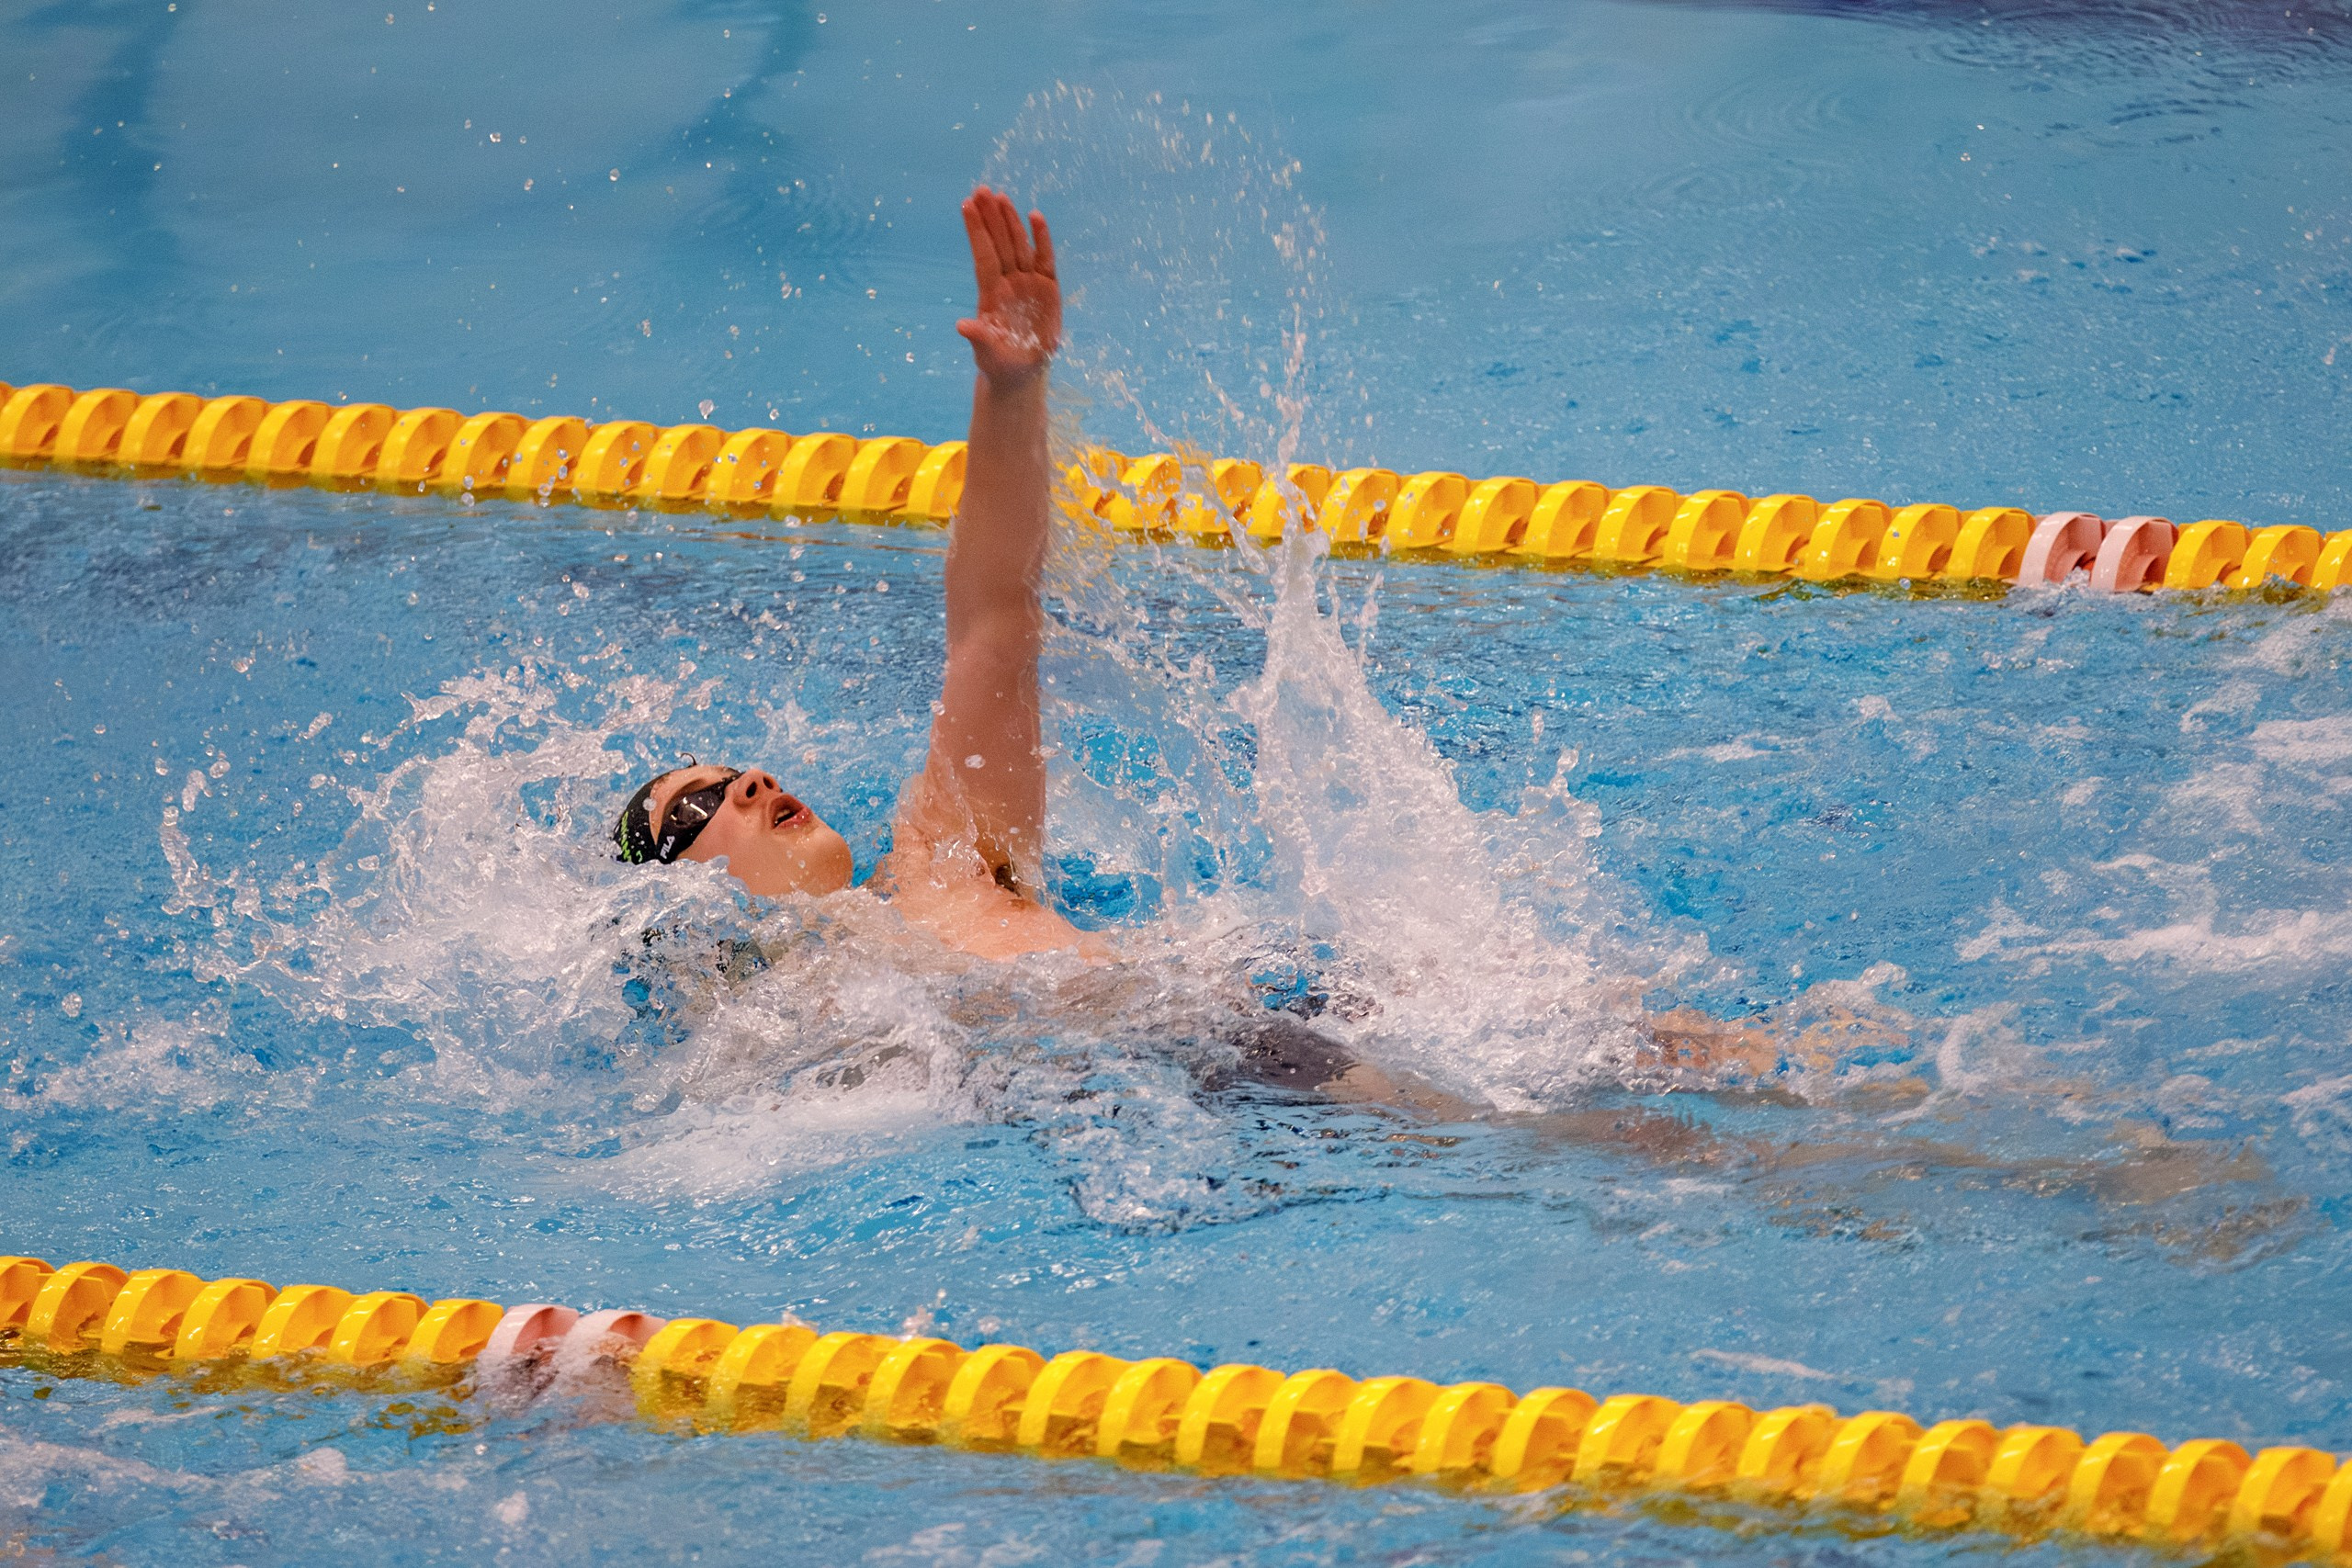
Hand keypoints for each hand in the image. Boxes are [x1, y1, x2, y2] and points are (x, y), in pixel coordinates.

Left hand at [957, 186, 1059, 381]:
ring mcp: (1028, 283)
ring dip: (1010, 221)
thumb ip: (979, 338)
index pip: (983, 256)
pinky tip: (1035, 216)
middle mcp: (1008, 282)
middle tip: (982, 189)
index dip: (976, 231)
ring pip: (1018, 245)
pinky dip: (1041, 239)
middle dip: (991, 217)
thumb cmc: (1000, 363)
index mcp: (991, 294)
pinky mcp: (1048, 287)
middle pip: (999, 244)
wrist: (1021, 373)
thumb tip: (962, 326)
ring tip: (1001, 196)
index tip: (967, 206)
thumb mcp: (988, 354)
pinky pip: (1045, 258)